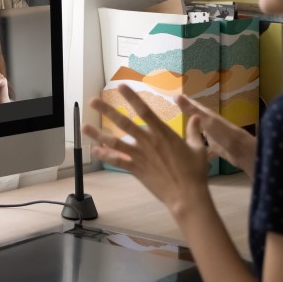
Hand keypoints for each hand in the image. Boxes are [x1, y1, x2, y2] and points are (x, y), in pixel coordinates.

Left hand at [83, 85, 214, 217]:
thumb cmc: (194, 172)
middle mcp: (148, 142)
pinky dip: (105, 155)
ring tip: (84, 127)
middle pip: (124, 123)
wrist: (186, 195)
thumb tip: (196, 117)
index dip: (132, 98)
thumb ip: (194, 131)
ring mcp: (140, 156)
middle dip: (107, 111)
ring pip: (114, 142)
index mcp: (163, 134)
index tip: (121, 87)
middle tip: (93, 101)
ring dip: (98, 134)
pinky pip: (117, 161)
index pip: (145, 111)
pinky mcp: (135, 169)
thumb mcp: (198, 148)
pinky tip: (95, 151)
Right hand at [174, 95, 256, 173]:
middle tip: (175, 114)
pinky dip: (198, 148)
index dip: (186, 101)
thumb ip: (192, 110)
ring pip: (199, 132)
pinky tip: (192, 153)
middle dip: (188, 116)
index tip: (175, 96)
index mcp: (207, 116)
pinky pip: (203, 147)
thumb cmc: (224, 133)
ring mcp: (213, 136)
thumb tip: (176, 95)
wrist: (241, 150)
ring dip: (192, 131)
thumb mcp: (206, 120)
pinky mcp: (215, 148)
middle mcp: (209, 124)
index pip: (194, 106)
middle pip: (196, 119)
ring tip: (180, 133)